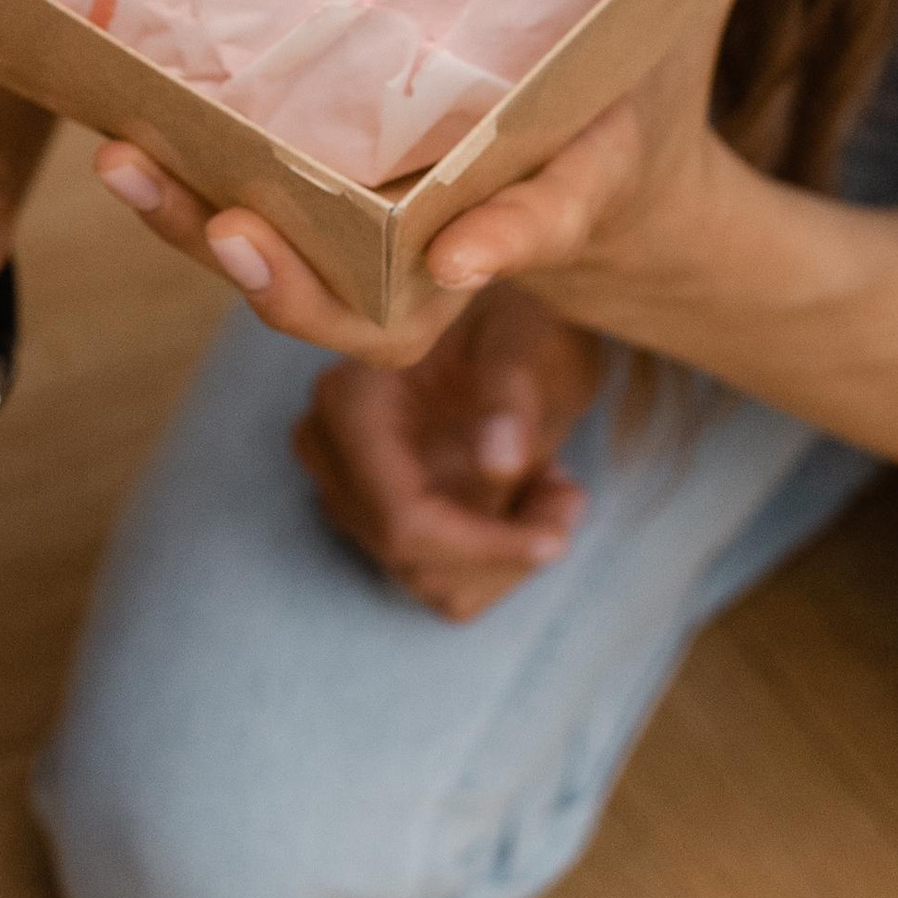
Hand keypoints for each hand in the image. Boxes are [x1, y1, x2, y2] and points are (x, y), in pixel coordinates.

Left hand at [89, 1, 729, 369]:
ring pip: (304, 295)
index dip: (507, 243)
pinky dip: (190, 206)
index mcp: (573, 193)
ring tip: (133, 170)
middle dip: (299, 290)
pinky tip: (125, 139)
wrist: (630, 200)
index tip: (461, 251)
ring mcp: (395, 259)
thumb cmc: (638, 92)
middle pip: (383, 317)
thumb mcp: (666, 27)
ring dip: (205, 243)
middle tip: (233, 232)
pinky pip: (265, 242)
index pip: (547, 226)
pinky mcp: (338, 238)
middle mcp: (472, 248)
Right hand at [292, 288, 601, 620]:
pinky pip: (437, 579)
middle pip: (412, 556)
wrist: (497, 322)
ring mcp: (341, 484)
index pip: (401, 516)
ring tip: (558, 489)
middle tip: (570, 497)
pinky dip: (496, 557)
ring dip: (507, 554)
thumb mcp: (524, 340)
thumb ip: (511, 395)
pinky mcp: (368, 512)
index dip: (481, 544)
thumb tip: (498, 460)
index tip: (558, 538)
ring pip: (430, 581)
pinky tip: (528, 499)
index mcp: (349, 397)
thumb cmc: (512, 316)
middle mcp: (326, 444)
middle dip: (501, 547)